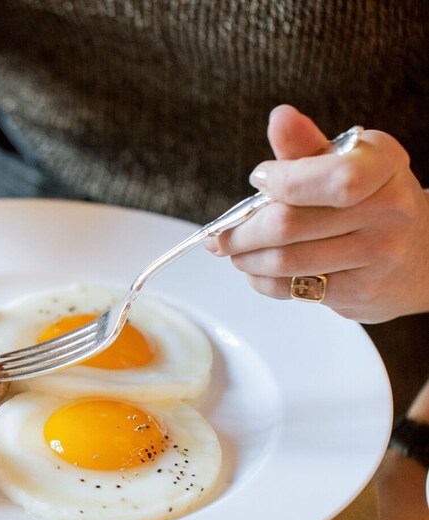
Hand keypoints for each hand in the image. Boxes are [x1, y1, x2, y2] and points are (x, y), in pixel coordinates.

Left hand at [207, 105, 428, 322]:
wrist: (420, 257)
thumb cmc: (371, 202)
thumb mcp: (346, 163)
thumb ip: (306, 146)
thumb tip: (280, 118)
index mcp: (383, 164)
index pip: (334, 177)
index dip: (284, 181)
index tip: (258, 180)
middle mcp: (390, 209)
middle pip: (292, 223)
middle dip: (243, 231)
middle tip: (220, 235)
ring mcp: (379, 255)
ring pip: (287, 260)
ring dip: (246, 258)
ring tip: (234, 252)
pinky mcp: (362, 292)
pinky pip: (295, 289)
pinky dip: (263, 281)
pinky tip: (256, 272)